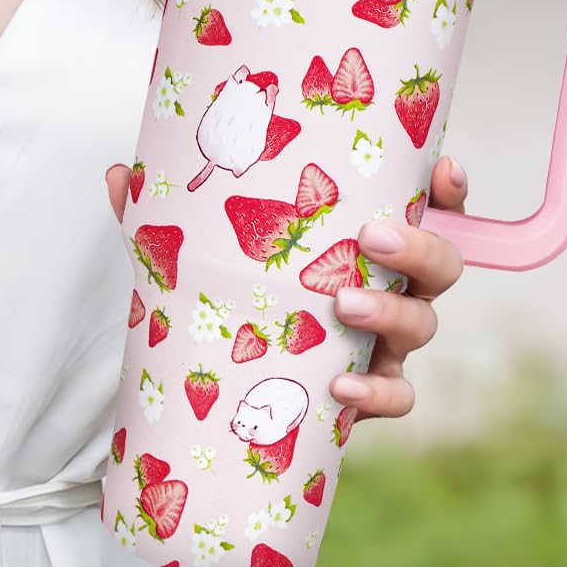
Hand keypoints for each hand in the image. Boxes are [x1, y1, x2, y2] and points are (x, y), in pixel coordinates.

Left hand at [103, 154, 468, 425]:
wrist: (221, 377)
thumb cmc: (227, 286)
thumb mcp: (192, 243)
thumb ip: (158, 211)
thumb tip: (120, 173)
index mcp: (360, 235)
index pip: (425, 205)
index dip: (447, 189)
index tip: (442, 170)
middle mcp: (387, 283)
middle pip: (441, 264)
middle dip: (421, 247)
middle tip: (374, 236)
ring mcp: (384, 340)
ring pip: (423, 325)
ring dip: (392, 312)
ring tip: (344, 302)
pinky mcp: (369, 393)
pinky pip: (397, 396)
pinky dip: (378, 393)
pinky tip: (342, 387)